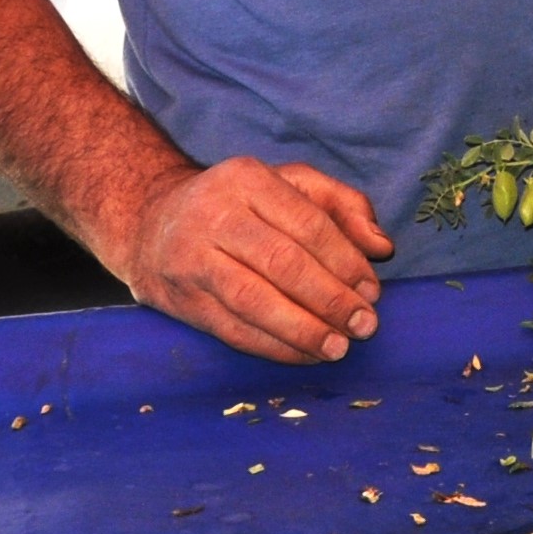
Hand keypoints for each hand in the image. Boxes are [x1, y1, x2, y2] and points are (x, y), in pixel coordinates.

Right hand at [122, 156, 393, 364]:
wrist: (150, 224)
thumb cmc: (237, 204)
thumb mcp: (289, 184)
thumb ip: (343, 204)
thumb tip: (382, 246)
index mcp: (247, 179)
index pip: (307, 223)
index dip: (345, 261)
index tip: (372, 290)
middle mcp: (215, 215)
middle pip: (282, 262)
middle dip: (330, 299)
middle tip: (364, 325)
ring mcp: (192, 258)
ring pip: (254, 300)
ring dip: (302, 330)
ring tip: (337, 347)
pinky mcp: (181, 299)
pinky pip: (232, 329)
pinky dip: (273, 347)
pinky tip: (304, 354)